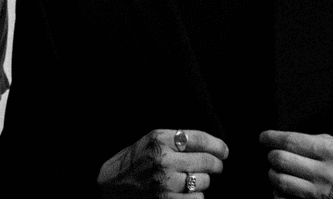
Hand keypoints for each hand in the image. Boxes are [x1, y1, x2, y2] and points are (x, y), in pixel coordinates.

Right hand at [97, 129, 227, 197]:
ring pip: (204, 182)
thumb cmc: (133, 162)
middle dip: (216, 165)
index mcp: (159, 139)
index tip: (224, 152)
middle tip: (216, 167)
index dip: (218, 146)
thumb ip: (176, 141)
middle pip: (206, 161)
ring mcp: (164, 182)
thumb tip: (213, 148)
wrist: (109, 185)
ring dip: (203, 182)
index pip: (200, 139)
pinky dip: (195, 197)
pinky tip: (184, 193)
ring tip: (192, 180)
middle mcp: (163, 159)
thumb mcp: (150, 142)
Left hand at [259, 130, 332, 198]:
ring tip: (277, 171)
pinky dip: (279, 193)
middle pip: (281, 160)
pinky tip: (283, 188)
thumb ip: (311, 142)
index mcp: (329, 151)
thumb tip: (282, 140)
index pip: (290, 141)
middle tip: (272, 155)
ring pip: (280, 181)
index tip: (263, 138)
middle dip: (272, 156)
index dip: (271, 138)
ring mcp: (319, 193)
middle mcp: (323, 173)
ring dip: (273, 174)